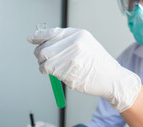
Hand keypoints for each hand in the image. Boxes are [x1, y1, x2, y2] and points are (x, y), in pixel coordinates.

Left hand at [27, 28, 141, 112]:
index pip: (51, 32)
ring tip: (50, 68)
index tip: (31, 39)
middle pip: (44, 47)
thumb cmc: (98, 64)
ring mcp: (70, 58)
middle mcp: (74, 43)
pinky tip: (55, 74)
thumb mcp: (86, 44)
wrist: (111, 78)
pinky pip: (48, 70)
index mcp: (78, 34)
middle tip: (43, 59)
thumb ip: (67, 42)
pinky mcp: (67, 71)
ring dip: (43, 65)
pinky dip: (47, 73)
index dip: (38, 36)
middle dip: (39, 54)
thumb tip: (45, 43)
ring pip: (43, 59)